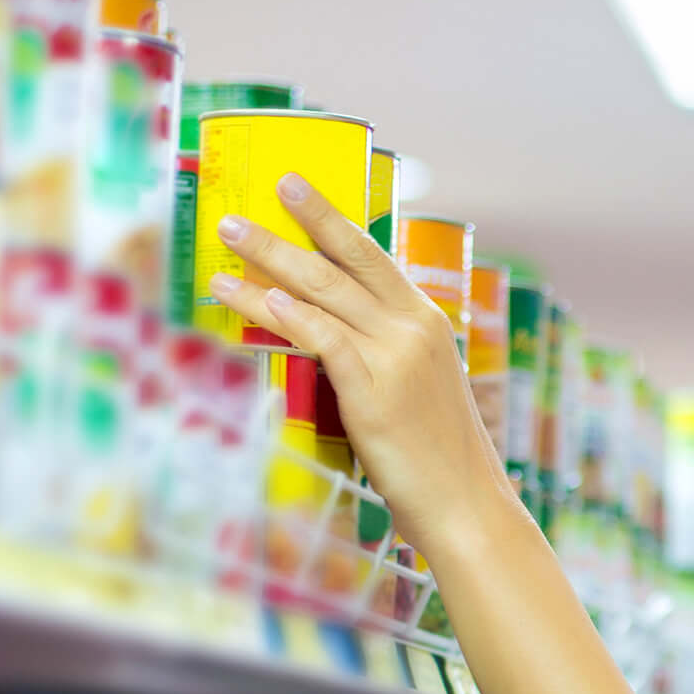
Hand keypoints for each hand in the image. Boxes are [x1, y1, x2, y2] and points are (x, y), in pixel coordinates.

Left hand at [208, 178, 516, 554]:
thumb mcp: (419, 389)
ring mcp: (395, 355)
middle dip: (289, 227)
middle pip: (339, 262)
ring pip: (321, 293)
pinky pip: (323, 338)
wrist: (466, 505)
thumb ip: (383, 354)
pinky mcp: (374, 390)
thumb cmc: (439, 458)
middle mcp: (413, 327)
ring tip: (226, 245)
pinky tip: (259, 296)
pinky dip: (288, 314)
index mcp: (427, 321)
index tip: (294, 188)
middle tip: (244, 206)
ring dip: (267, 264)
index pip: (370, 255)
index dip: (328, 218)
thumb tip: (330, 337)